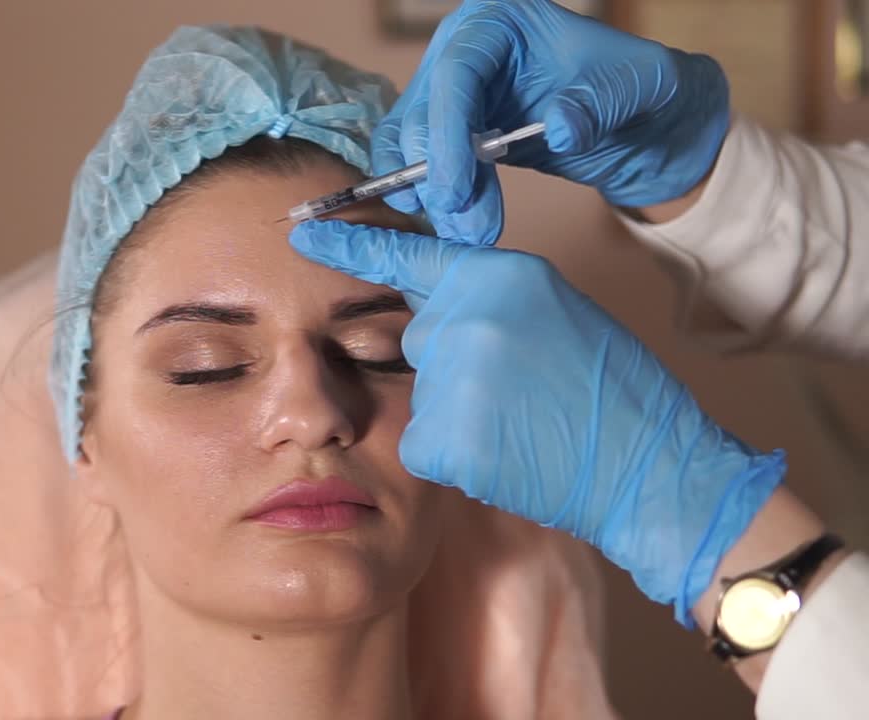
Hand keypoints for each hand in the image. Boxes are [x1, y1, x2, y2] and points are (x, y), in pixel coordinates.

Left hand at [290, 219, 782, 625]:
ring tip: (520, 426)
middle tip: (517, 390)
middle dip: (453, 364)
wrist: (648, 467)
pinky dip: (454, 454)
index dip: (351, 244)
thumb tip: (444, 306)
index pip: (408, 255)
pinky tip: (503, 456)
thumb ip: (490, 298)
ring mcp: (448, 380)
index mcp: (497, 276)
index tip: (301, 230)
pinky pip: (422, 441)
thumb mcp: (555, 309)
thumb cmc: (615, 390)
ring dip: (458, 412)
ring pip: (423, 393)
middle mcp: (462, 319)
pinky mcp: (439, 439)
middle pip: (420, 338)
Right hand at [379, 0, 729, 243]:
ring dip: (432, 194)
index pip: (457, 72)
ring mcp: (451, 91)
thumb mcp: (639, 87)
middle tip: (465, 227)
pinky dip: (428, 195)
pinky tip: (449, 226)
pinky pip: (419, 162)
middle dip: (437, 175)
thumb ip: (599, 102)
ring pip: (411, 142)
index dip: (447, 133)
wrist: (644, 120)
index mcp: (501, 20)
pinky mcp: (451, 131)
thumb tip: (557, 127)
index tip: (454, 192)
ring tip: (468, 236)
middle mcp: (463, 48)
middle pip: (423, 111)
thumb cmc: (640, 88)